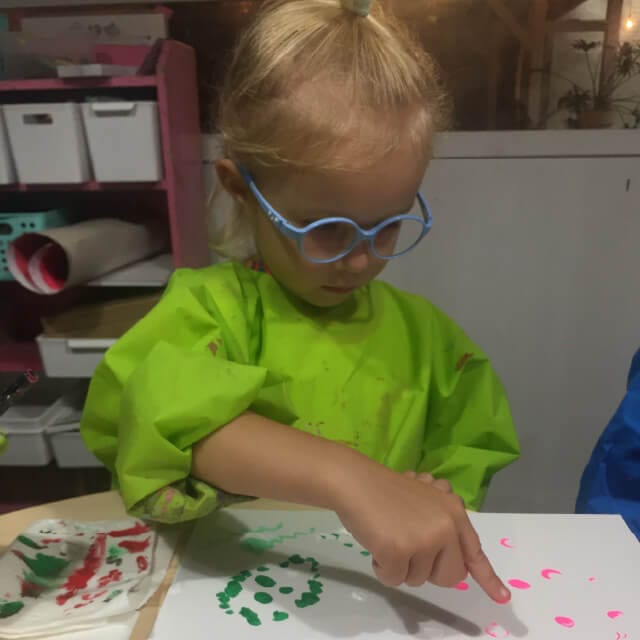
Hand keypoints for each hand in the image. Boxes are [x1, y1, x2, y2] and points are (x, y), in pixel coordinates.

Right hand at [334, 464, 509, 603]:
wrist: (356, 481)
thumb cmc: (385, 490)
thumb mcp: (424, 498)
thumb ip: (440, 520)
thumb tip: (449, 544)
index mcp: (453, 512)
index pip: (474, 550)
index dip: (488, 577)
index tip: (503, 598)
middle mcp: (445, 526)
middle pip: (448, 576)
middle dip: (427, 570)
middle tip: (407, 548)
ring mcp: (424, 540)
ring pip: (417, 579)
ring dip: (400, 565)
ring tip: (387, 534)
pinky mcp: (399, 552)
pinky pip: (393, 579)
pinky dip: (381, 568)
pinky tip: (376, 542)